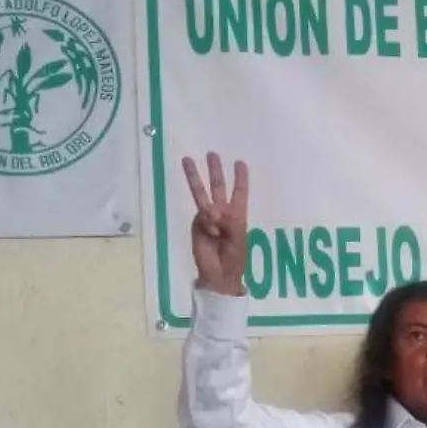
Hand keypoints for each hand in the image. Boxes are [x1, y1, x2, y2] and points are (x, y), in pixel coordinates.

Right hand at [181, 151, 248, 296]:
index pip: (239, 192)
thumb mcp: (238, 237)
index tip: (240, 162)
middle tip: (212, 153)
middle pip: (218, 187)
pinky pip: (202, 216)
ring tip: (187, 160)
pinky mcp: (196, 223)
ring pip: (201, 193)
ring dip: (195, 177)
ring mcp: (207, 217)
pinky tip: (212, 234)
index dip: (240, 178)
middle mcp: (222, 212)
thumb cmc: (235, 257)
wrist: (218, 274)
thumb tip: (210, 210)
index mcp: (238, 215)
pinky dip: (207, 223)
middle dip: (215, 171)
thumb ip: (226, 221)